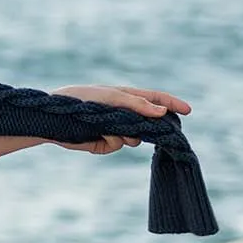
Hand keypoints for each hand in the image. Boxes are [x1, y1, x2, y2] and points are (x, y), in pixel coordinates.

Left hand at [51, 83, 190, 154]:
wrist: (54, 117)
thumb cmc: (82, 99)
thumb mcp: (111, 97)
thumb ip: (137, 104)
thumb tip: (161, 112)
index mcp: (127, 97)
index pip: (155, 99)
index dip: (172, 104)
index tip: (188, 111)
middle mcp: (123, 114)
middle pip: (149, 123)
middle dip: (153, 128)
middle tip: (160, 131)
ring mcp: (115, 129)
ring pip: (135, 137)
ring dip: (129, 135)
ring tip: (113, 128)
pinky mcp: (104, 143)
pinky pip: (117, 145)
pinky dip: (111, 141)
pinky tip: (98, 135)